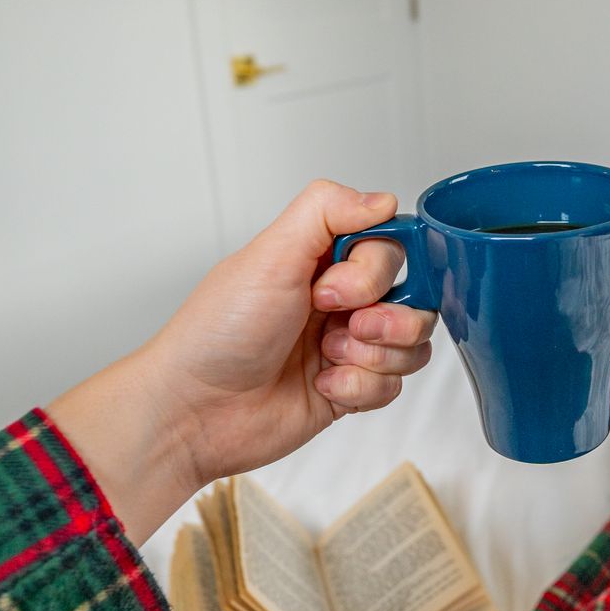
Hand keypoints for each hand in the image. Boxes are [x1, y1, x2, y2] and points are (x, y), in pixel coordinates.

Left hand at [48, 181, 439, 540]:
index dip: (375, 270)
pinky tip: (323, 386)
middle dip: (386, 317)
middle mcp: (339, 299)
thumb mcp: (269, 256)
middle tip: (339, 326)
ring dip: (376, 354)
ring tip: (330, 357)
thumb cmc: (217, 334)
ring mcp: (347, 345)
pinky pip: (394, 386)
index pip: (390, 246)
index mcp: (320, 259)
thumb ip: (326, 211)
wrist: (195, 410)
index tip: (335, 289)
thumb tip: (384, 200)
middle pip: (413, 294)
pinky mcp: (351, 389)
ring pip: (412, 342)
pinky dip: (361, 388)